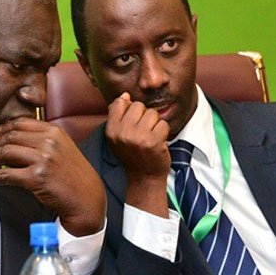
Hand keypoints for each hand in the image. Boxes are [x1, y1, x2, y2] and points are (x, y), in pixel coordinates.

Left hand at [0, 118, 105, 236]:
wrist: (86, 197)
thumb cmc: (75, 175)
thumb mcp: (64, 148)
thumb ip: (44, 139)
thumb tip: (16, 137)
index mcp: (54, 131)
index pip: (21, 123)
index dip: (2, 128)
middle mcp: (48, 142)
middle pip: (11, 136)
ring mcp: (42, 159)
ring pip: (5, 153)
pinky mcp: (36, 177)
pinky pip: (4, 175)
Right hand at [106, 93, 170, 216]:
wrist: (144, 178)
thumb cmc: (132, 155)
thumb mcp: (117, 137)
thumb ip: (117, 116)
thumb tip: (125, 96)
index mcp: (111, 131)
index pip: (119, 103)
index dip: (129, 110)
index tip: (132, 123)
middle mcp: (123, 133)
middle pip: (138, 105)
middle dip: (144, 116)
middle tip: (143, 132)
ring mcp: (139, 137)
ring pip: (152, 113)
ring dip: (155, 124)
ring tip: (150, 137)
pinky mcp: (154, 141)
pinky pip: (163, 123)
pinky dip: (164, 132)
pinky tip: (158, 142)